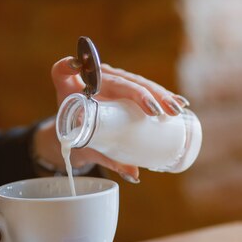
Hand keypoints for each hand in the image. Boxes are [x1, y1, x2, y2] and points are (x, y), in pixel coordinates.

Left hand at [33, 57, 189, 181]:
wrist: (75, 131)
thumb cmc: (75, 138)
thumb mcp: (85, 149)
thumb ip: (106, 160)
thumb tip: (134, 174)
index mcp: (68, 88)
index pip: (61, 72)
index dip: (66, 67)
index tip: (77, 68)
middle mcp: (90, 79)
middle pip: (117, 80)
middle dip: (143, 94)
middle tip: (162, 111)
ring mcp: (108, 79)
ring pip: (134, 81)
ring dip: (158, 93)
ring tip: (177, 108)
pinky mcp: (123, 85)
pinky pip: (142, 86)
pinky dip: (161, 94)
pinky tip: (179, 102)